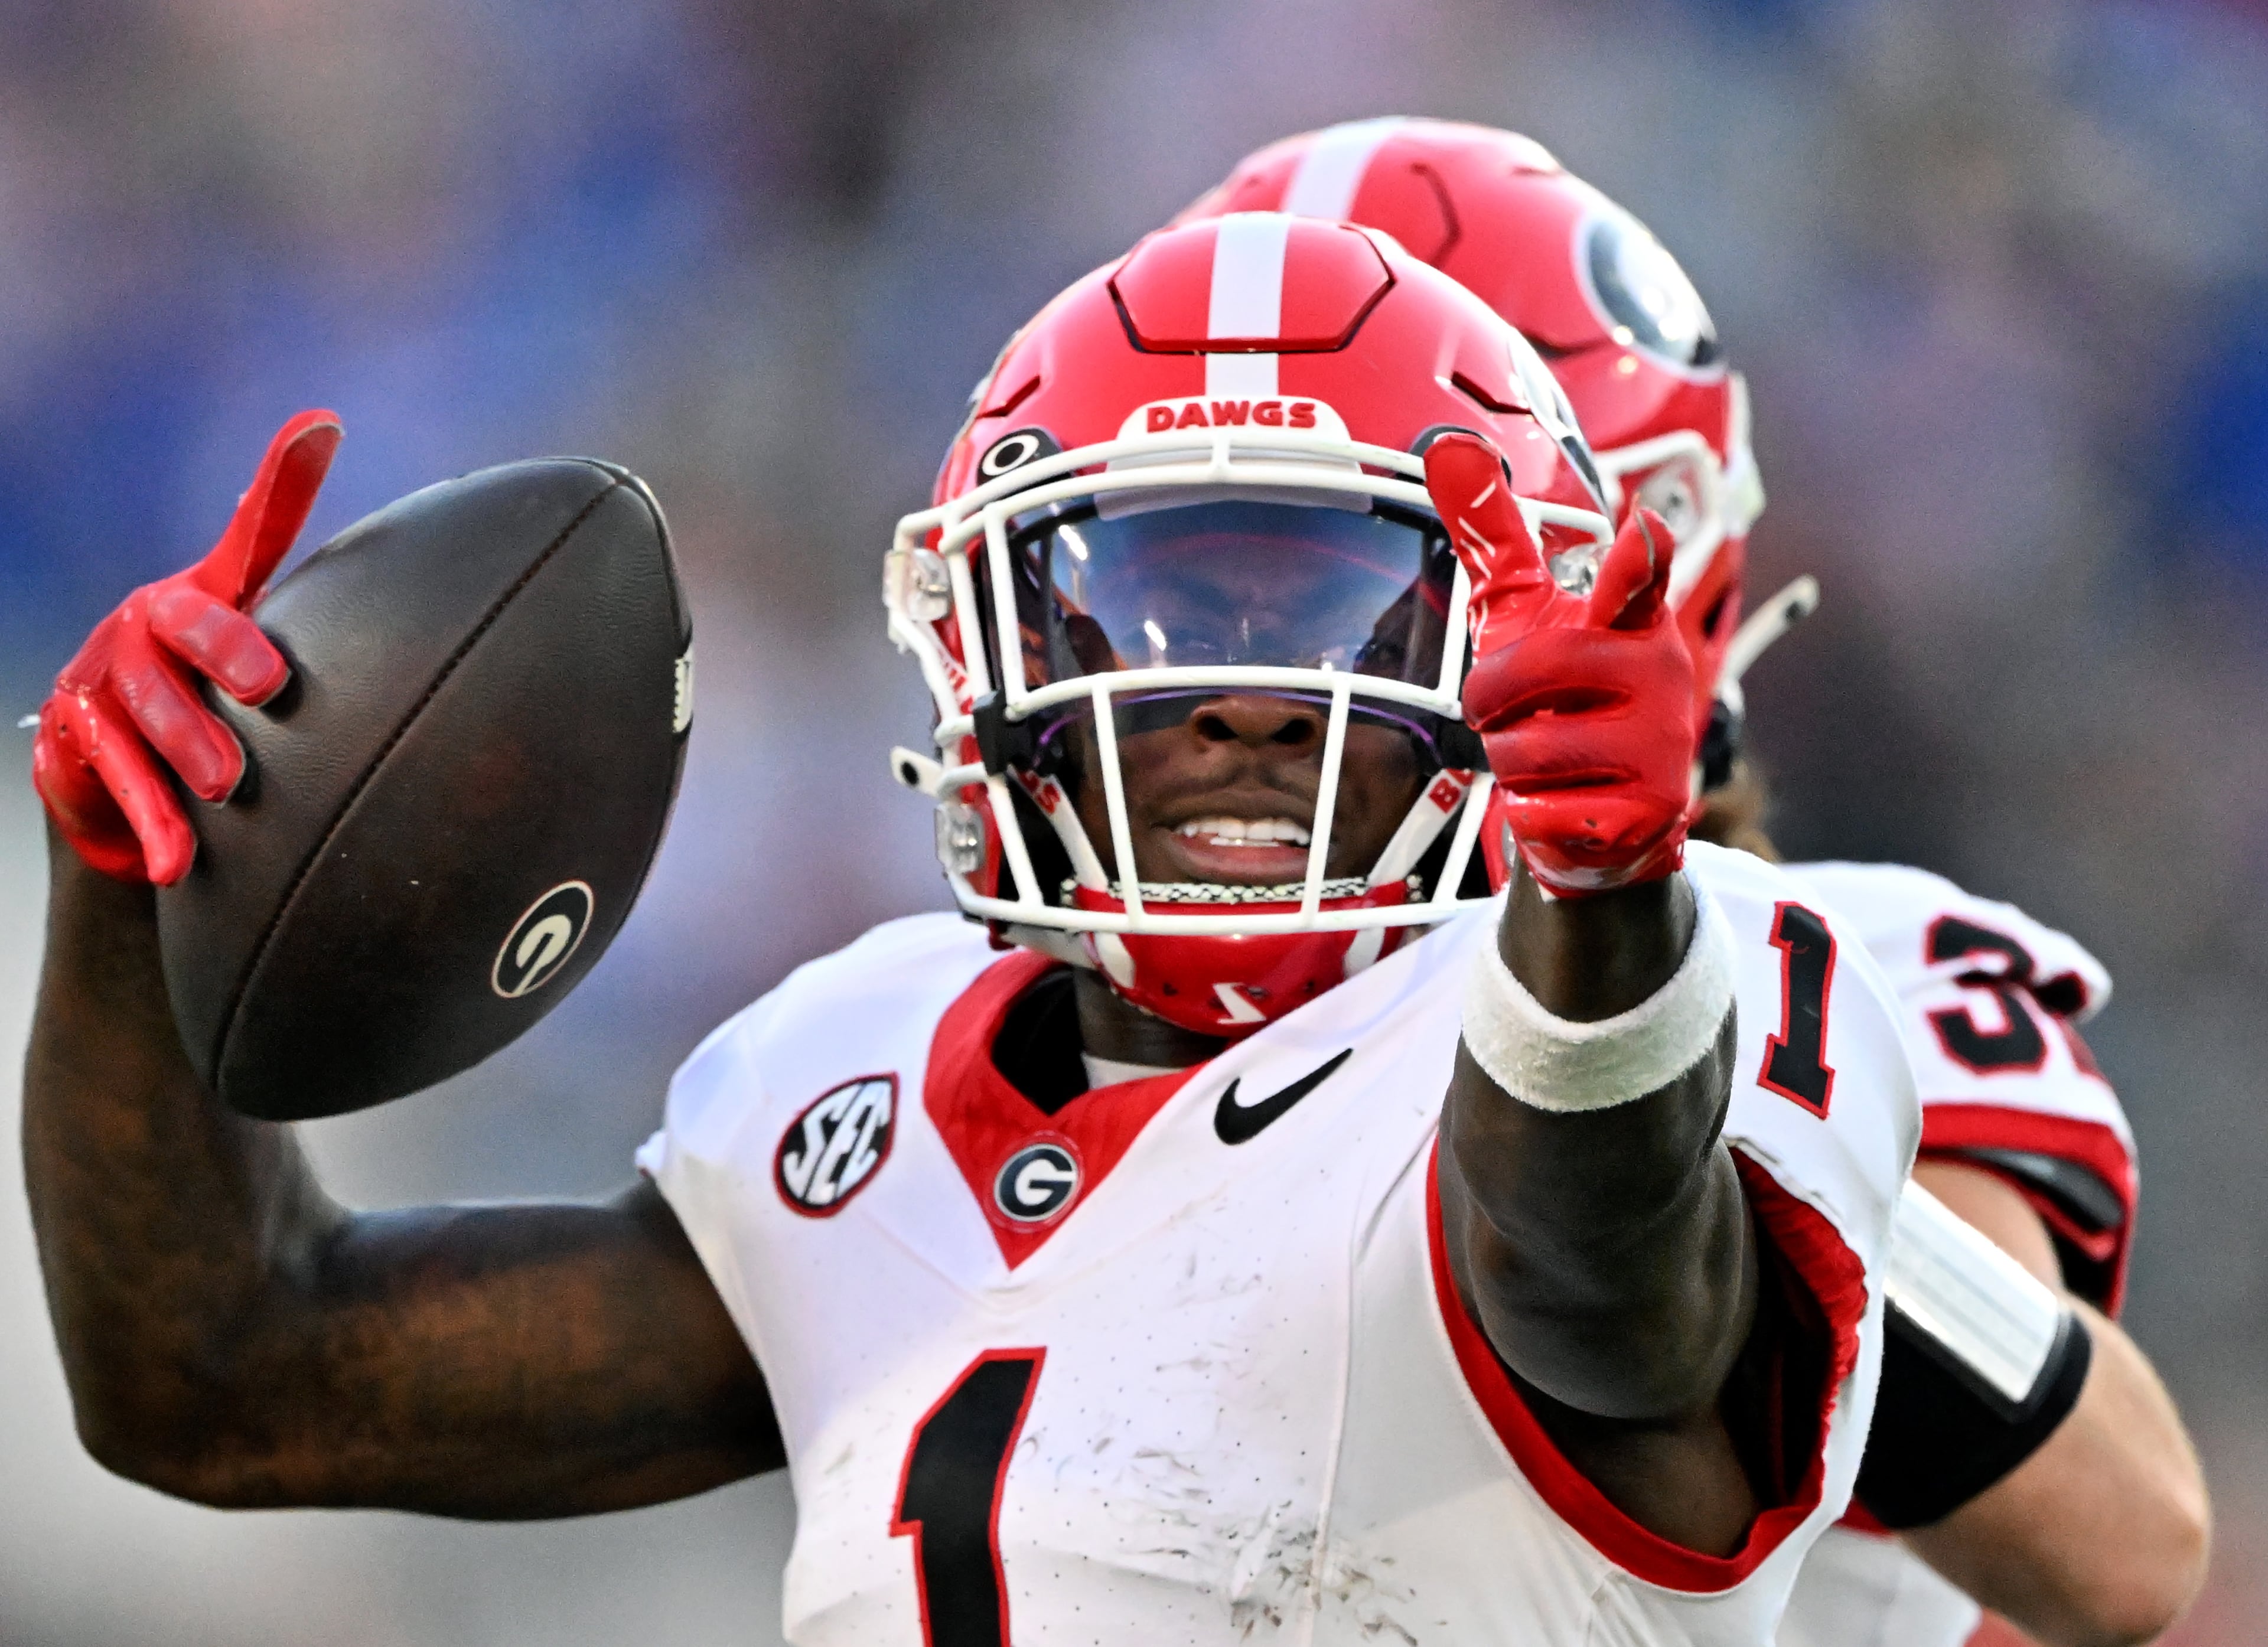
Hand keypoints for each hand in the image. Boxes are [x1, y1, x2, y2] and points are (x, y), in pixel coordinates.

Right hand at [33, 410, 342, 884]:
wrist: (111, 754)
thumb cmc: (204, 683)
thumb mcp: (254, 631)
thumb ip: (302, 585)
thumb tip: (359, 476)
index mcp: (203, 593)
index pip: (252, 532)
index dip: (284, 479)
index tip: (325, 430)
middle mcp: (148, 626)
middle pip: (182, 626)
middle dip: (223, 650)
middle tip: (266, 687)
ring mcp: (105, 683)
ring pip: (144, 715)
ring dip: (185, 749)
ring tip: (227, 788)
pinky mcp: (74, 743)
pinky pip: (119, 784)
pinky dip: (152, 825)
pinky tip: (179, 863)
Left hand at [1425, 431, 1697, 896]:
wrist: (1603, 814)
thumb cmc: (1560, 695)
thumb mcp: (1526, 616)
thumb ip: (1494, 538)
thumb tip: (1446, 445)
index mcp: (1631, 621)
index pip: (1635, 583)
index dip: (1637, 560)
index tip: (1643, 531)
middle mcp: (1659, 675)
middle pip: (1530, 672)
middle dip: (1493, 697)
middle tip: (1510, 710)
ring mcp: (1662, 746)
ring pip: (1527, 749)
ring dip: (1509, 759)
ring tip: (1543, 759)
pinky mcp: (1648, 812)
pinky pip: (1540, 809)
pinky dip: (1530, 812)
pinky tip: (1563, 804)